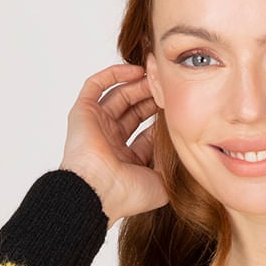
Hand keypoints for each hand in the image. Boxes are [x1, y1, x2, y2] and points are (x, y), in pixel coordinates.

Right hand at [59, 62, 168, 224]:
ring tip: (154, 76)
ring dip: (136, 84)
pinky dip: (113, 75)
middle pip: (133, 111)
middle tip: (166, 86)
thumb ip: (171, 167)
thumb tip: (182, 149)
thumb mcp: (161, 184)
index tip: (176, 107)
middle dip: (150, 97)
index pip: (146, 133)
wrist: (99, 191)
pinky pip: (95, 86)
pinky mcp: (83, 112)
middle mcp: (110, 142)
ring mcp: (96, 126)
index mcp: (126, 160)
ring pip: (117, 96)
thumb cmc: (126, 194)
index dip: (161, 118)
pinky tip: (134, 71)